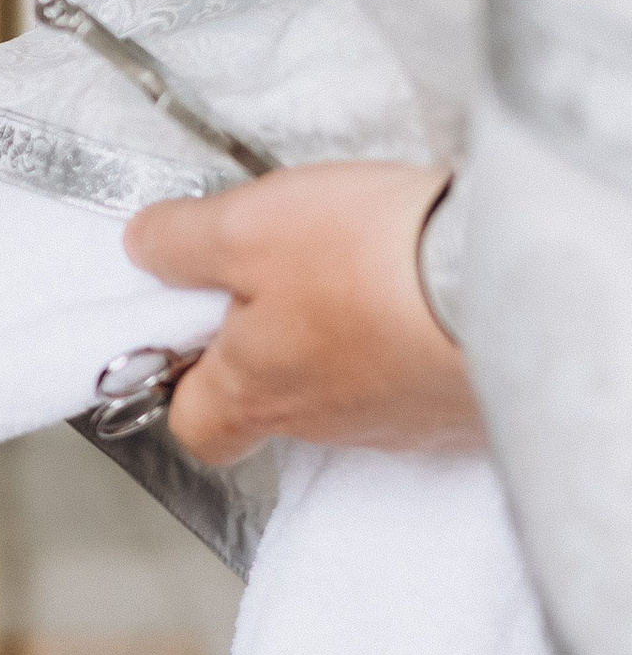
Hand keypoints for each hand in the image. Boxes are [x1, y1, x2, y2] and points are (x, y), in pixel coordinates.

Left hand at [125, 162, 480, 465]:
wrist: (509, 280)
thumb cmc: (372, 262)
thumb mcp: (245, 229)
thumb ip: (180, 242)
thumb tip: (144, 249)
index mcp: (256, 392)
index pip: (195, 426)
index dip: (184, 382)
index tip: (190, 326)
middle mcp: (328, 425)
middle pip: (275, 401)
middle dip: (270, 345)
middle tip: (284, 276)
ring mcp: (404, 424)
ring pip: (352, 388)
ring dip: (349, 337)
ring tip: (366, 266)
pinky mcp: (469, 409)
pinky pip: (423, 381)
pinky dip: (415, 341)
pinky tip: (427, 290)